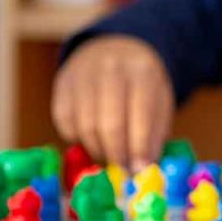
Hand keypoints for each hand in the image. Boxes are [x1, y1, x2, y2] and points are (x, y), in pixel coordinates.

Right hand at [52, 35, 173, 170]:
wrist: (114, 50)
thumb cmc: (142, 85)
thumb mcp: (159, 102)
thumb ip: (154, 134)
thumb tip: (143, 167)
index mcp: (143, 72)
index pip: (141, 115)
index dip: (139, 148)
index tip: (139, 170)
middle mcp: (111, 69)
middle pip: (109, 124)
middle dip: (116, 154)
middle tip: (122, 170)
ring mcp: (83, 74)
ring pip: (85, 126)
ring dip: (98, 149)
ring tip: (110, 154)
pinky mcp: (62, 83)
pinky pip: (65, 122)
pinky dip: (78, 138)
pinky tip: (91, 136)